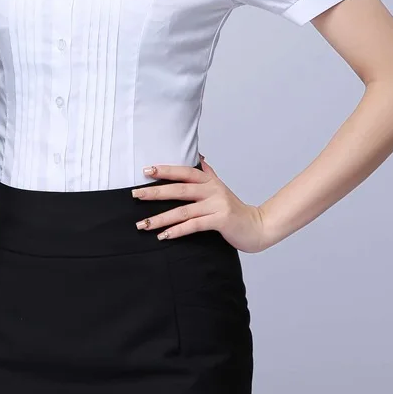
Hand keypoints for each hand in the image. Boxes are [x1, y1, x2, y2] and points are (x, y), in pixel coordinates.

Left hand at [131, 154, 269, 253]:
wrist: (258, 227)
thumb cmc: (234, 210)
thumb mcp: (220, 188)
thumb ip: (208, 173)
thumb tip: (198, 157)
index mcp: (209, 181)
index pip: (184, 172)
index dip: (165, 170)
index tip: (145, 170)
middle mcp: (212, 190)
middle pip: (179, 189)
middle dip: (155, 192)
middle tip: (135, 195)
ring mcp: (217, 205)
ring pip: (183, 210)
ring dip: (160, 218)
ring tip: (143, 224)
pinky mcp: (220, 220)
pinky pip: (194, 225)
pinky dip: (177, 231)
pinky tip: (163, 236)